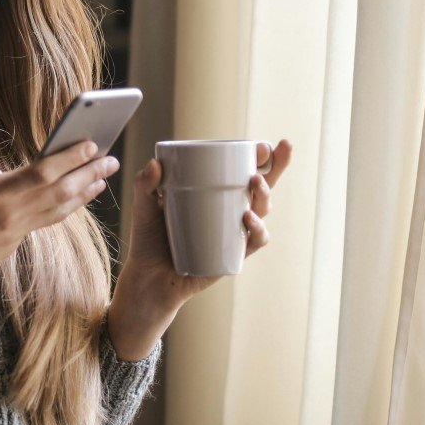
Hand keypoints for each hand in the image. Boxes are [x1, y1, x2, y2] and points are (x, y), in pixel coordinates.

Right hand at [0, 140, 117, 306]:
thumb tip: (7, 174)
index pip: (43, 171)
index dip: (71, 157)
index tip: (91, 144)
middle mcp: (12, 213)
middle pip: (61, 191)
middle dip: (89, 173)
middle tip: (111, 159)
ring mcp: (16, 231)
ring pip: (60, 209)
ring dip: (84, 192)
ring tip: (102, 178)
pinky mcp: (15, 244)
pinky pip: (46, 221)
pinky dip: (65, 207)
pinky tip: (75, 198)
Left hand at [106, 139, 294, 358]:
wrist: (148, 280)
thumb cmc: (149, 241)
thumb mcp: (144, 210)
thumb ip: (144, 186)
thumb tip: (154, 164)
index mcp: (211, 194)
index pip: (239, 171)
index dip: (257, 157)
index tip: (262, 144)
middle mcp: (228, 212)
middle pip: (261, 186)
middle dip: (276, 167)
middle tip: (280, 149)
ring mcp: (233, 233)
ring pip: (262, 210)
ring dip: (264, 194)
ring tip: (255, 182)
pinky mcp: (233, 255)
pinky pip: (254, 241)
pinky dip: (257, 230)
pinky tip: (247, 219)